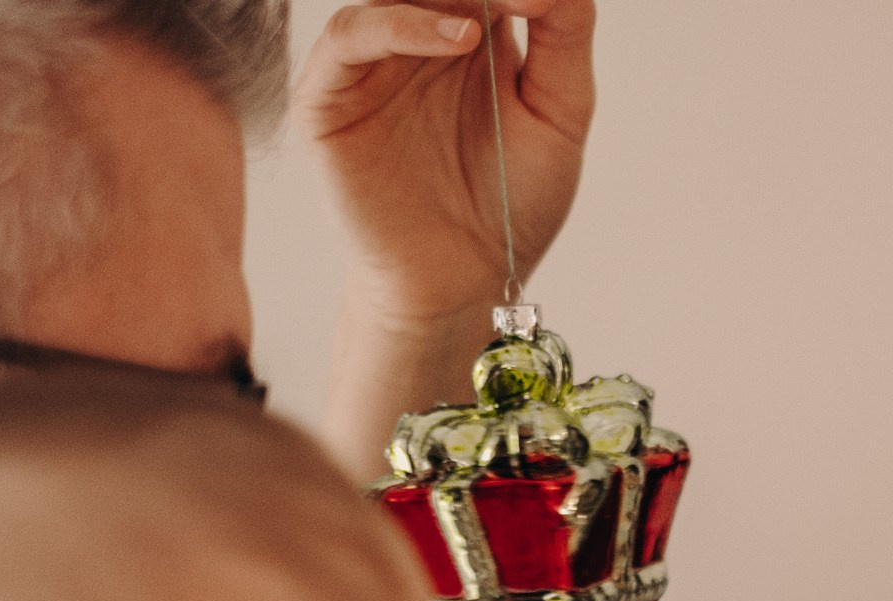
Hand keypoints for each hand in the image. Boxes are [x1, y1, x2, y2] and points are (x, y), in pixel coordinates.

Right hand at [294, 0, 594, 331]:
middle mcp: (417, 41)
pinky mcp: (329, 96)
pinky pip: (350, 35)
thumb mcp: (560, 114)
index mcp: (471, 37)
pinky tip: (458, 38)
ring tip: (492, 16)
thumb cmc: (512, 206)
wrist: (465, 282)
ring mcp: (371, 65)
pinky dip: (399, 22)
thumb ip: (563, 36)